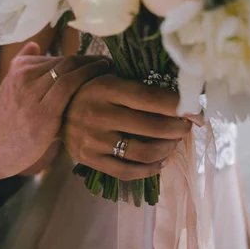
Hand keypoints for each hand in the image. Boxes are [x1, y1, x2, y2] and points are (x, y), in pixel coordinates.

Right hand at [0, 43, 110, 183]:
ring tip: (109, 67)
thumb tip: (35, 44)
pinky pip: (71, 85)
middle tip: (109, 61)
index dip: (79, 58)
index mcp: (19, 67)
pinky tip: (103, 78)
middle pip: (65, 61)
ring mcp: (33, 92)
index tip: (95, 60)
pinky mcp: (44, 110)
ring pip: (70, 69)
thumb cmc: (11, 120)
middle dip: (89, 59)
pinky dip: (89, 77)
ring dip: (93, 66)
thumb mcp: (9, 88)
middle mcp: (25, 75)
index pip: (57, 58)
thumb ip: (22, 65)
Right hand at [63, 75, 198, 180]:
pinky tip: (160, 160)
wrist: (54, 111)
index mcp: (105, 89)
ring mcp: (93, 140)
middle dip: (178, 127)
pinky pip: (127, 171)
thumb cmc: (90, 90)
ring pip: (143, 151)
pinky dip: (150, 168)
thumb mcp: (107, 77)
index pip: (149, 98)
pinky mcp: (90, 159)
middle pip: (152, 126)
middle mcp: (98, 114)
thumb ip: (135, 83)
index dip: (177, 105)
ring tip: (174, 141)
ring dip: (167, 148)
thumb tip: (180, 92)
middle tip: (188, 125)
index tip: (195, 108)